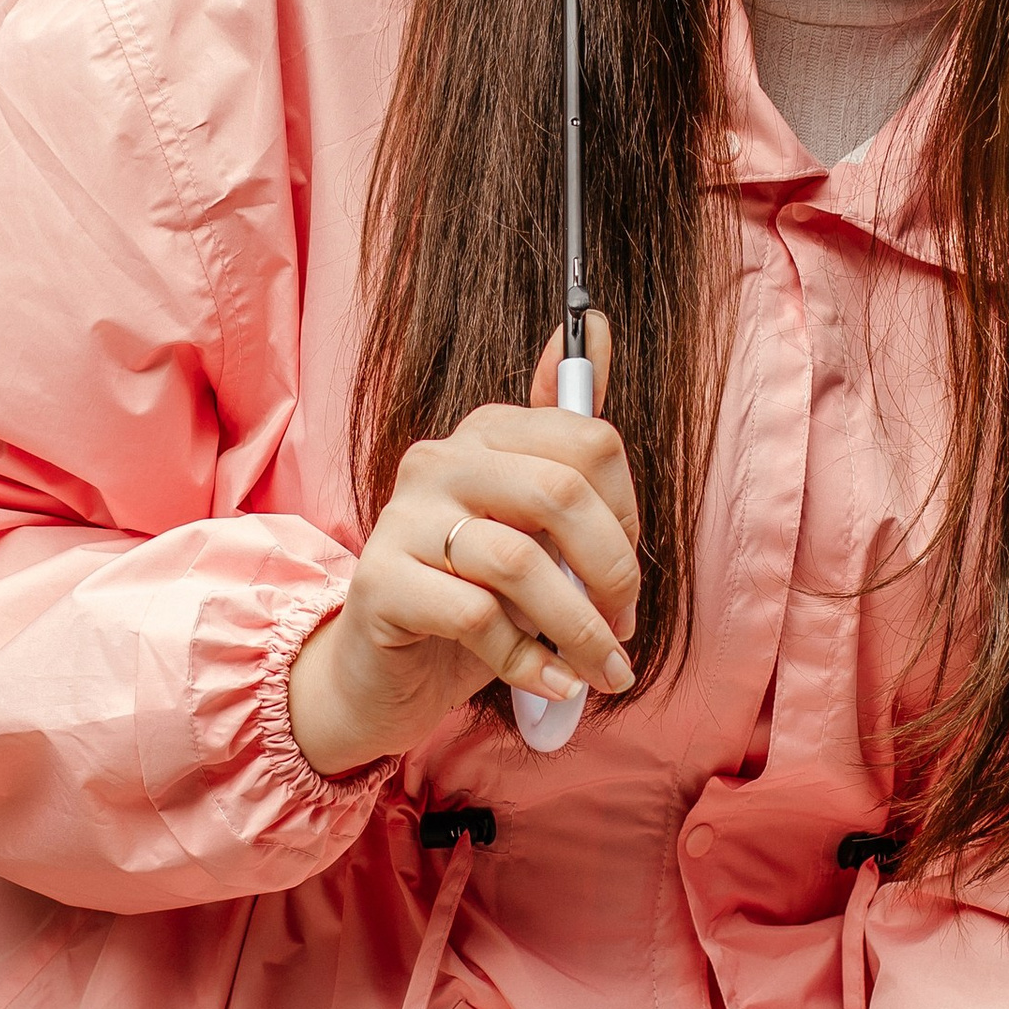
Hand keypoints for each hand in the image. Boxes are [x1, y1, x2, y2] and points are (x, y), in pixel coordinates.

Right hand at [288, 321, 639, 773]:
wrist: (384, 675)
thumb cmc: (473, 600)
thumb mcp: (532, 528)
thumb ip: (567, 442)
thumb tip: (603, 327)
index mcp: (485, 435)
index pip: (588, 441)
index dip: (627, 515)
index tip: (628, 576)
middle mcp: (439, 461)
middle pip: (560, 492)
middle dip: (610, 572)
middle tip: (622, 629)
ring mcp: (402, 518)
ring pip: (519, 561)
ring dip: (577, 629)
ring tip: (597, 670)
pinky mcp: (380, 582)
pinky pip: (476, 615)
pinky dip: (528, 660)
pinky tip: (548, 682)